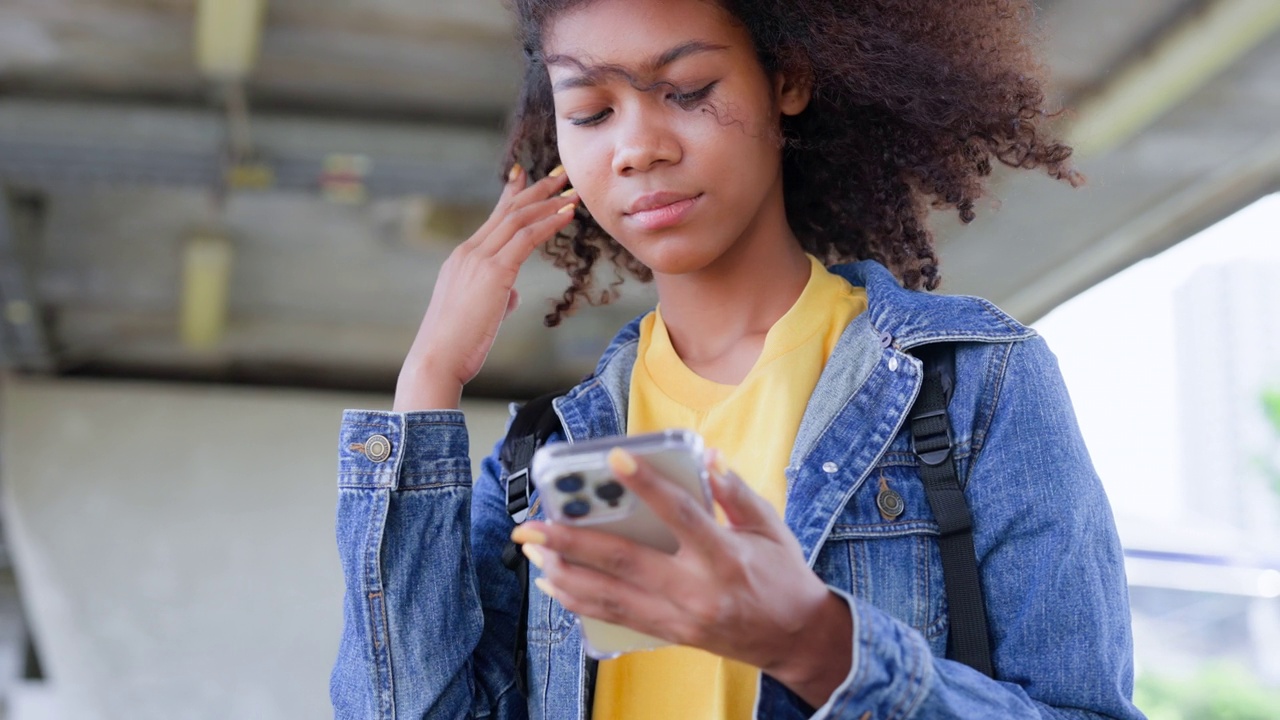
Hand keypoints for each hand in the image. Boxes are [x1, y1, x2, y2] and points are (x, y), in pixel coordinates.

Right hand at [394, 164, 576, 410]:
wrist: (437, 359)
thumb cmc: (457, 344)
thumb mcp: (479, 312)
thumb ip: (497, 295)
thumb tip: (512, 293)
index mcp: (462, 259)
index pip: (493, 218)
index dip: (512, 194)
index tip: (527, 175)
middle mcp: (468, 252)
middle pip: (507, 210)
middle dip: (536, 189)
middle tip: (560, 173)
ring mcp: (478, 260)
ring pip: (518, 219)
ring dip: (548, 202)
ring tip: (572, 190)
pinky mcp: (493, 273)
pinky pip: (526, 239)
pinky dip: (549, 223)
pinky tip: (568, 214)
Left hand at [512, 449, 853, 707]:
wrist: (797, 639)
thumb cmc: (784, 577)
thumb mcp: (771, 528)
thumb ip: (736, 492)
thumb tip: (706, 457)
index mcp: (726, 556)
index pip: (681, 513)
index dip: (647, 485)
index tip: (615, 458)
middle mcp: (698, 589)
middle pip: (626, 561)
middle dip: (572, 541)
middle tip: (533, 524)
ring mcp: (681, 616)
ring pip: (611, 595)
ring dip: (566, 572)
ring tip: (533, 552)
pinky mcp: (671, 634)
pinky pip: (618, 617)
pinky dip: (582, 601)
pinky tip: (555, 585)